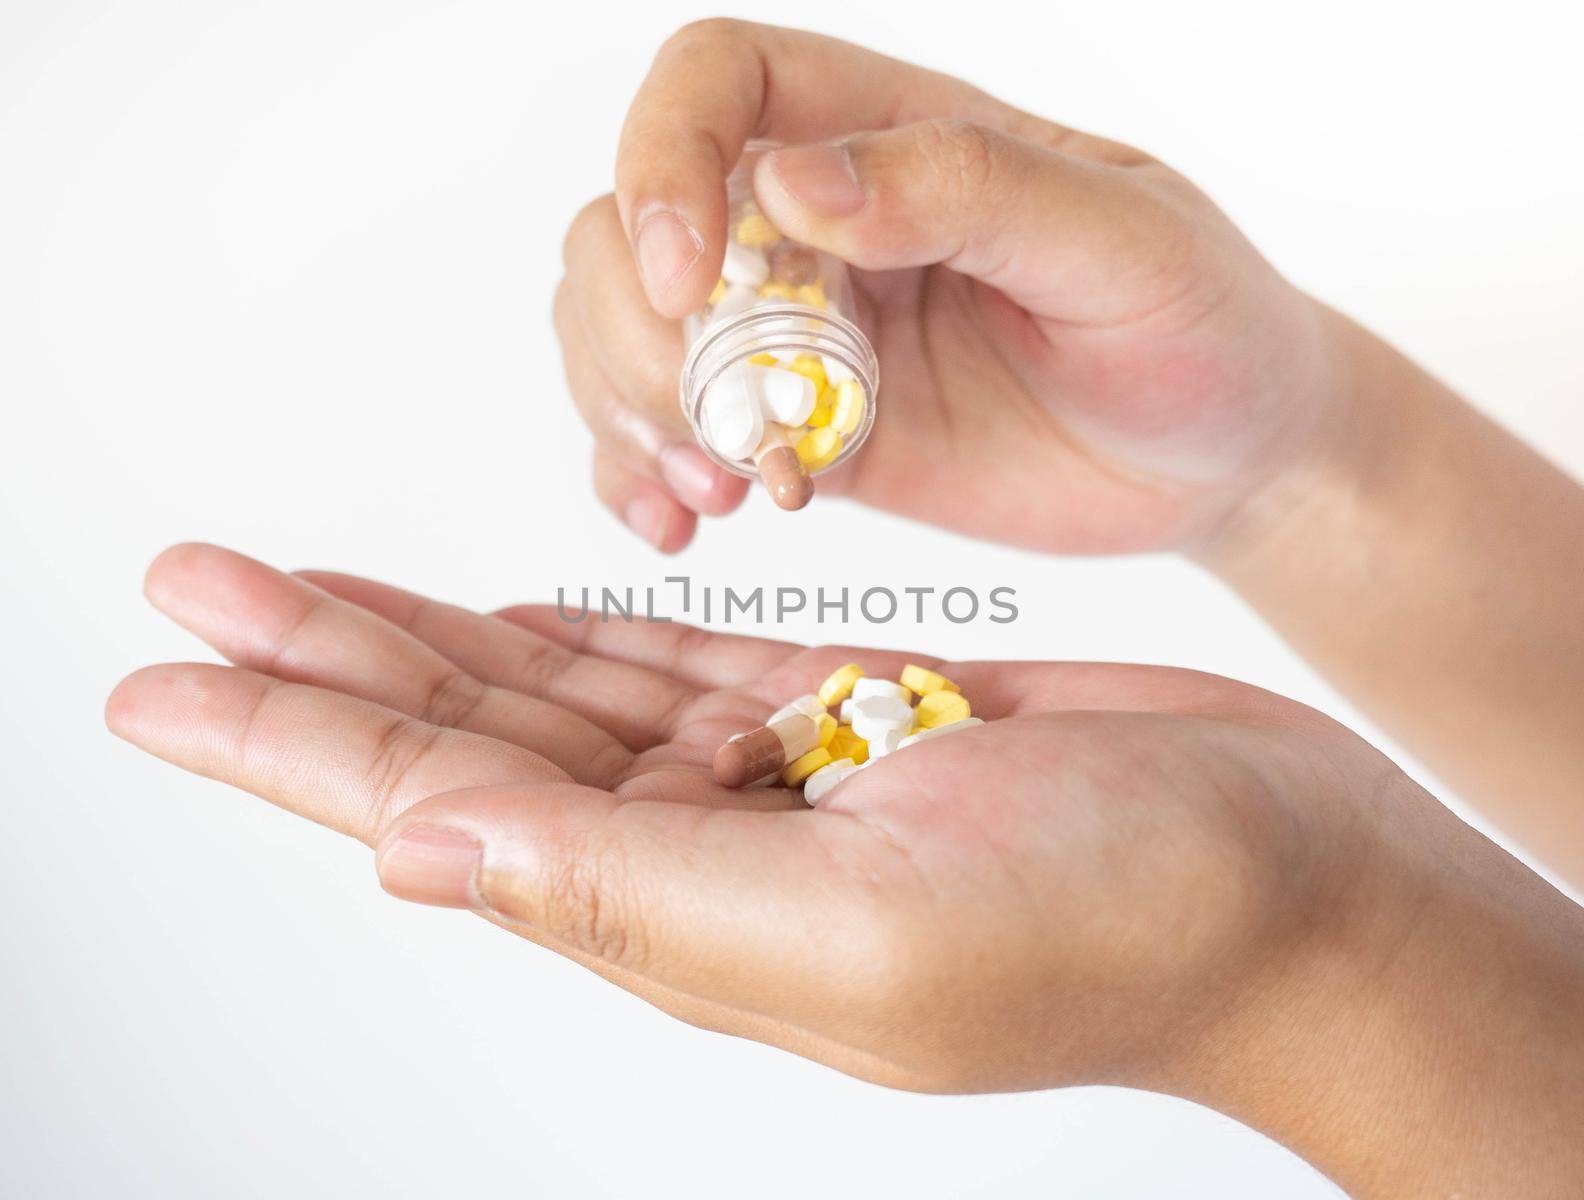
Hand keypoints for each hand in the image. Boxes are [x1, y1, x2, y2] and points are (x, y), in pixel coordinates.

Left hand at [107, 545, 1583, 1194]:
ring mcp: (770, 785)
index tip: (157, 686)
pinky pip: (666, 672)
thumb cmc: (1111, 924)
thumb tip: (416, 853)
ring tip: (303, 583)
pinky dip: (574, 635)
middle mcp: (699, 853)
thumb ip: (624, 891)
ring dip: (424, 635)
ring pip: (550, 696)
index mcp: (679, 916)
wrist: (1285, 881)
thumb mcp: (853, 930)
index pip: (434, 814)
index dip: (287, 748)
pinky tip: (499, 616)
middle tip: (195, 586)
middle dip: (320, 665)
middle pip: (465, 741)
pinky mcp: (842, 719)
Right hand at [557, 20, 1338, 551]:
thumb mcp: (1122, 242)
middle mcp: (820, 229)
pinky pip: (669, 437)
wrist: (1221, 458)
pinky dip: (638, 479)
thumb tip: (797, 188)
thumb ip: (968, 191)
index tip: (691, 279)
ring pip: (621, 329)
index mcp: (893, 136)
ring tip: (723, 490)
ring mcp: (801, 337)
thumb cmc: (1198, 323)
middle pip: (629, 222)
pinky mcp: (804, 433)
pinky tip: (687, 526)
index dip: (663, 159)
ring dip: (631, 410)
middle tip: (716, 429)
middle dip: (634, 328)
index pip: (718, 83)